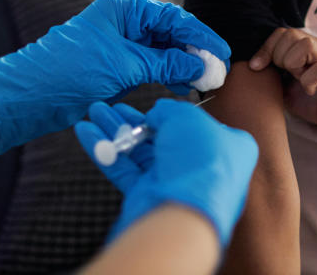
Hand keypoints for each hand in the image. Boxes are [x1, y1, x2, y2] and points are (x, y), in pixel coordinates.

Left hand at [0, 0, 230, 154]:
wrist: (28, 97)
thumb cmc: (69, 72)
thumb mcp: (124, 66)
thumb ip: (166, 63)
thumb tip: (202, 64)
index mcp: (125, 8)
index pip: (174, 18)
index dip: (201, 37)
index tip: (222, 53)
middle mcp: (125, 21)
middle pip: (171, 33)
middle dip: (195, 52)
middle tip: (218, 71)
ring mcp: (121, 44)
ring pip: (163, 51)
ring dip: (184, 66)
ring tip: (204, 83)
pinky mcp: (117, 65)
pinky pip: (151, 66)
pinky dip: (168, 75)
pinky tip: (183, 87)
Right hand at [74, 99, 257, 247]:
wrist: (184, 211)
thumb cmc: (200, 160)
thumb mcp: (187, 118)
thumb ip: (170, 110)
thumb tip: (157, 113)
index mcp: (228, 145)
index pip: (199, 124)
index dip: (175, 114)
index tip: (153, 104)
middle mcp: (203, 165)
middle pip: (164, 137)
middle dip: (134, 120)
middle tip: (110, 106)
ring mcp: (175, 182)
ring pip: (141, 152)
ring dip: (116, 132)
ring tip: (94, 113)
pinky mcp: (151, 196)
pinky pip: (125, 169)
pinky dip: (106, 151)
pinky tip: (87, 133)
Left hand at [249, 28, 316, 139]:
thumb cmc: (315, 102)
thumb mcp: (287, 87)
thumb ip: (274, 74)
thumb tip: (250, 68)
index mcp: (308, 49)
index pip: (282, 33)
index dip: (266, 48)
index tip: (256, 67)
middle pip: (292, 34)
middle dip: (279, 55)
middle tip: (284, 74)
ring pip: (307, 44)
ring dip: (293, 62)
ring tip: (296, 78)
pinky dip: (308, 80)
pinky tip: (309, 91)